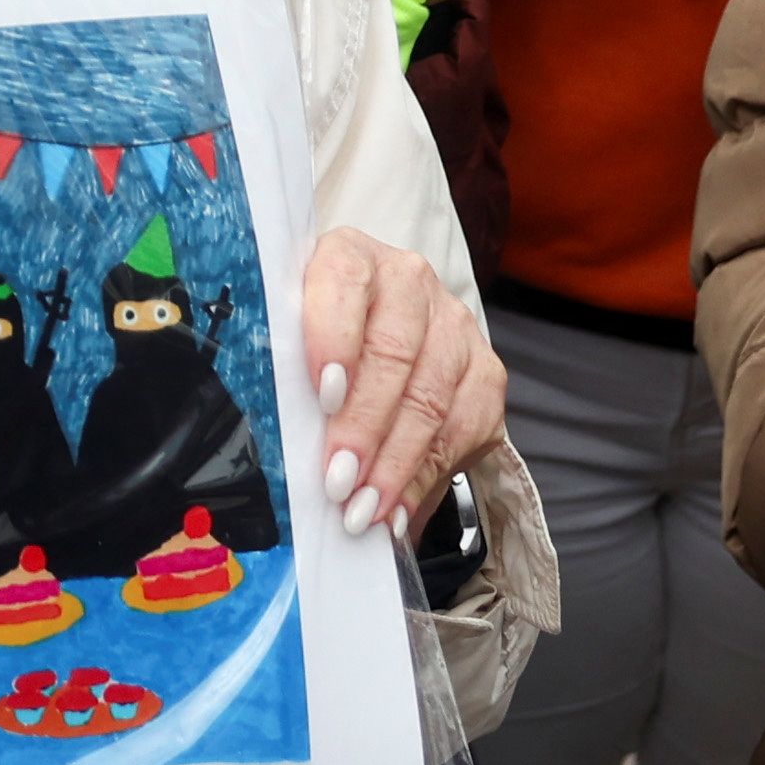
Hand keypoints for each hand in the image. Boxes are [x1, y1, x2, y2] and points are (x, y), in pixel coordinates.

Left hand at [296, 226, 501, 536]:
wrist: (375, 328)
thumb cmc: (313, 338)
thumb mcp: (290, 337)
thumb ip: (288, 372)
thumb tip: (278, 452)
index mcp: (348, 254)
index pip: (344, 281)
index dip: (333, 337)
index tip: (322, 395)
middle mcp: (407, 280)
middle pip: (392, 354)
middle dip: (364, 427)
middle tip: (338, 481)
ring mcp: (452, 322)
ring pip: (431, 396)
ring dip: (395, 464)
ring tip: (364, 509)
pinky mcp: (486, 368)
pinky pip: (467, 427)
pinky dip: (428, 475)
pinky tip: (400, 508)